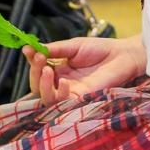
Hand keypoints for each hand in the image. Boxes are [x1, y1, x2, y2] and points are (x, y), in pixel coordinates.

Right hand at [24, 37, 146, 103]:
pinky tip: (63, 81)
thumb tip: (32, 48)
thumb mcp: (73, 46)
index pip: (38, 69)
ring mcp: (70, 92)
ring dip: (42, 84)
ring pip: (46, 97)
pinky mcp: (81, 100)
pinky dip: (59, 93)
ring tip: (47, 69)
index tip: (27, 49)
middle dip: (34, 72)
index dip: (31, 61)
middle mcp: (61, 82)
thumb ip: (55, 50)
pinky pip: (63, 103)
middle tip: (39, 58)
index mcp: (58, 69)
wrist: (122, 55)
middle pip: (37, 85)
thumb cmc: (100, 49)